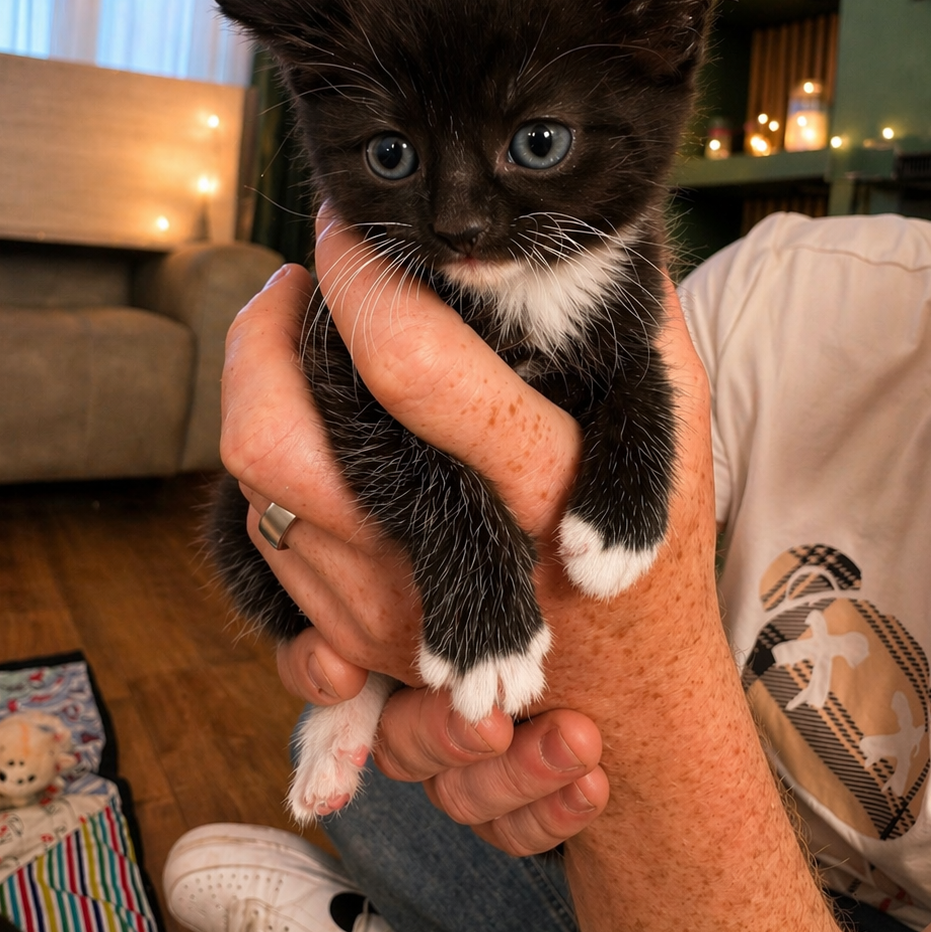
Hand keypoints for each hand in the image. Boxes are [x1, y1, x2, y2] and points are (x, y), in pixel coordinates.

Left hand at [218, 208, 615, 850]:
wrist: (635, 705)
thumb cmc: (657, 560)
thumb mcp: (675, 433)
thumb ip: (641, 328)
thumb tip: (600, 231)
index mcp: (532, 482)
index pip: (409, 361)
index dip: (362, 275)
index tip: (348, 226)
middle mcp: (437, 554)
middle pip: (279, 438)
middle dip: (259, 340)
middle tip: (292, 286)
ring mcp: (377, 608)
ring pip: (256, 487)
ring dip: (258, 393)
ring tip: (296, 342)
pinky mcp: (348, 640)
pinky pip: (262, 545)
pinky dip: (268, 472)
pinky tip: (304, 431)